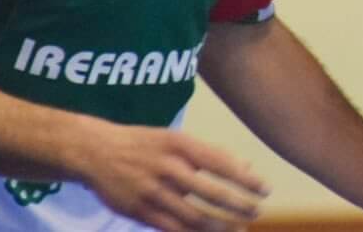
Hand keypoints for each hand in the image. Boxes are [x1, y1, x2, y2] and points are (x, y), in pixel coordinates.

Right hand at [73, 122, 266, 231]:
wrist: (96, 152)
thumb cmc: (146, 144)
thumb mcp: (177, 138)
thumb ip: (210, 153)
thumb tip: (246, 168)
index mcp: (181, 145)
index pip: (222, 164)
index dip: (246, 179)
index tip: (266, 189)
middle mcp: (168, 168)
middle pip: (211, 193)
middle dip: (239, 206)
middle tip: (256, 212)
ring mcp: (153, 192)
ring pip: (194, 217)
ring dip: (221, 226)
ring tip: (238, 229)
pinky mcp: (139, 211)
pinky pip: (172, 228)